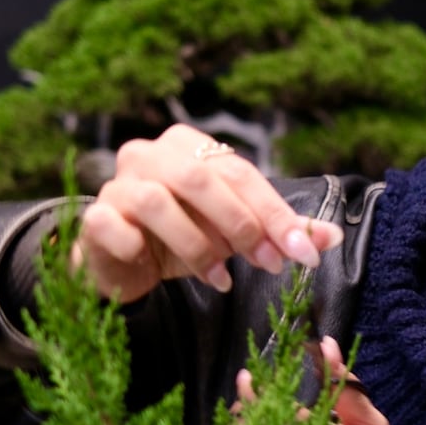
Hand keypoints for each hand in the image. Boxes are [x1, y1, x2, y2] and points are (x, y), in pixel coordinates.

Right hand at [73, 123, 344, 301]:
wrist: (124, 264)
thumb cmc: (184, 239)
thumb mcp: (236, 236)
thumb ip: (279, 232)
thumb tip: (330, 239)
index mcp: (189, 146)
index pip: (239, 172)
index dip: (273, 212)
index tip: (302, 252)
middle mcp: (149, 154)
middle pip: (199, 180)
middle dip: (241, 225)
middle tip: (268, 264)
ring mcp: (117, 184)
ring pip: (157, 202)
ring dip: (196, 244)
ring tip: (219, 278)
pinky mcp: (95, 217)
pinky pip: (112, 224)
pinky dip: (137, 244)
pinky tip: (153, 262)